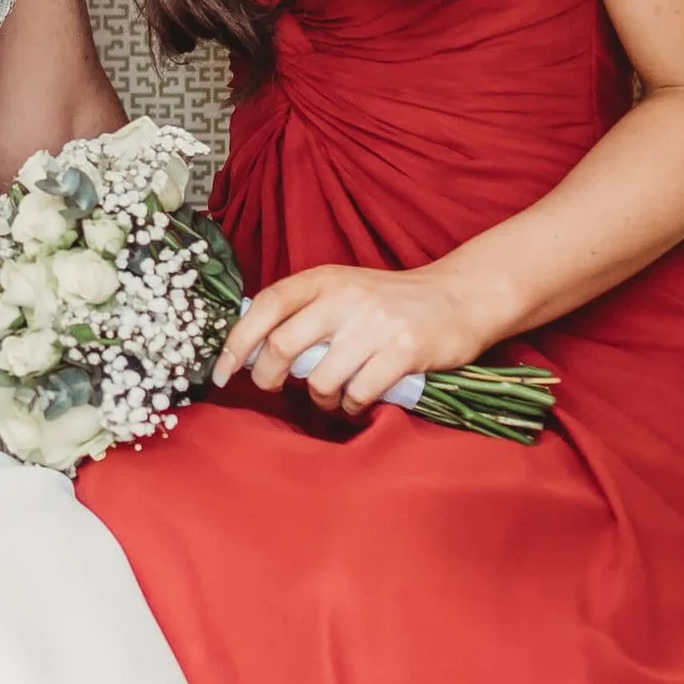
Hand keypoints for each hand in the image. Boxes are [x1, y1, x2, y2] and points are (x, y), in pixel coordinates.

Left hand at [217, 260, 493, 412]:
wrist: (460, 297)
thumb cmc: (392, 302)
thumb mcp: (343, 290)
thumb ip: (303, 310)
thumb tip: (250, 347)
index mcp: (325, 278)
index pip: (266, 306)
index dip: (237, 341)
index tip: (222, 372)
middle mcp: (346, 297)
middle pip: (284, 346)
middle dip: (270, 377)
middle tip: (273, 388)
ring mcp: (376, 323)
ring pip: (322, 378)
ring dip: (321, 398)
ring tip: (332, 395)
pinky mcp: (404, 349)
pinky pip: (359, 392)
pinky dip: (353, 405)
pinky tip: (359, 400)